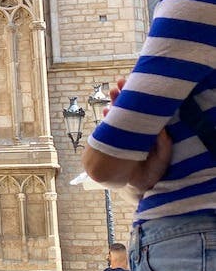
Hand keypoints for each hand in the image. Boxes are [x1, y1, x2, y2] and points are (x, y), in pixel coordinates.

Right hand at [105, 76, 172, 194]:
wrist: (133, 189)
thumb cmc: (150, 174)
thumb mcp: (161, 161)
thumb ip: (163, 147)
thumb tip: (162, 130)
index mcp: (147, 132)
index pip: (143, 110)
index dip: (138, 98)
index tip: (136, 85)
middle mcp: (133, 131)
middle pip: (127, 109)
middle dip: (123, 94)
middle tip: (119, 82)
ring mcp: (119, 135)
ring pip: (116, 115)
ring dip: (113, 103)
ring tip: (111, 91)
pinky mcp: (108, 142)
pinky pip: (106, 128)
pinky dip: (106, 120)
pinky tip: (106, 112)